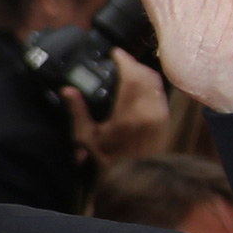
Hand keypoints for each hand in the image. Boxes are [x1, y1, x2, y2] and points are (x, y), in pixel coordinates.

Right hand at [62, 48, 169, 171]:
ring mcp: (159, 115)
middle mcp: (148, 112)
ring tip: (129, 69)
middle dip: (133, 63)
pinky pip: (159, 92)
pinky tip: (139, 85)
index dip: (124, 60)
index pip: (131, 75)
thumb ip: (77, 111)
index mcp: (127, 114)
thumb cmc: (111, 160)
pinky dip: (150, 83)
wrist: (137, 178)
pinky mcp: (165, 119)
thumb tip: (67, 91)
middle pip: (146, 74)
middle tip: (120, 60)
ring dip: (142, 71)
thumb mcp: (87, 137)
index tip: (115, 53)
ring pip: (155, 81)